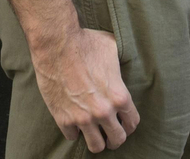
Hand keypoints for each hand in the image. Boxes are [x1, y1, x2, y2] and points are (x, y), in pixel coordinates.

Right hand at [33, 28, 138, 151]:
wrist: (56, 45)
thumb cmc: (86, 43)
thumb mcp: (113, 50)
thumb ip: (120, 64)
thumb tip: (123, 64)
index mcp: (119, 96)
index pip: (132, 122)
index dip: (129, 124)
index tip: (124, 123)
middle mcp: (104, 111)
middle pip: (117, 139)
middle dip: (116, 138)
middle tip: (111, 134)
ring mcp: (83, 118)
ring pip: (96, 146)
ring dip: (97, 141)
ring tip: (95, 135)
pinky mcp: (63, 119)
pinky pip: (72, 137)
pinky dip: (74, 132)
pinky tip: (75, 123)